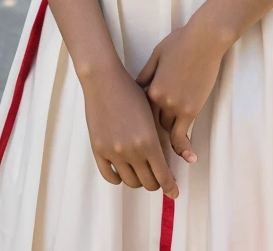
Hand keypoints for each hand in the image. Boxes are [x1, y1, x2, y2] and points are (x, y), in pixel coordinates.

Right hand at [81, 60, 179, 198]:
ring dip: (138, 180)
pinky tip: (122, 172)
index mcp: (149, 141)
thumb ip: (157, 138)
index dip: (170, 187)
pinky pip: (109, 176)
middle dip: (155, 183)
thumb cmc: (130, 91)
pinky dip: (117, 178)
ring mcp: (114, 152)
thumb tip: (162, 160)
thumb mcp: (151, 113)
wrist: (104, 80)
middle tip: (157, 178)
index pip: (163, 175)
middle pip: (148, 182)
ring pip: (130, 181)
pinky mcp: (98, 150)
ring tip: (141, 172)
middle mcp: (132, 150)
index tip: (174, 193)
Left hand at [135, 20, 226, 163]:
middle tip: (152, 144)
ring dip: (169, 136)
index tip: (137, 131)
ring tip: (169, 152)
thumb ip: (146, 74)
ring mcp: (176, 106)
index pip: (141, 112)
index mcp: (150, 88)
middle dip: (154, 131)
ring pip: (167, 131)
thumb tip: (136, 87)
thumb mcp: (156, 55)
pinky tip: (189, 157)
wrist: (203, 39)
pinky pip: (183, 135)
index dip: (140, 122)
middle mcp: (160, 100)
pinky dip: (184, 147)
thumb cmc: (180, 42)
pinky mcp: (191, 109)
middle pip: (153, 124)